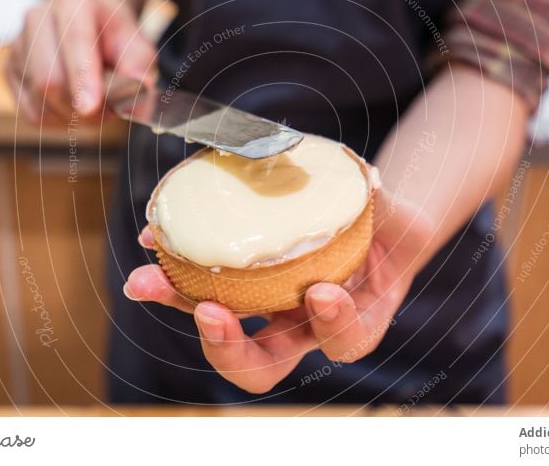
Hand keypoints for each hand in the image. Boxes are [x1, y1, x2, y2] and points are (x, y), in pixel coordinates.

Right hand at [5, 0, 155, 126]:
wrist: (89, 20)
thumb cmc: (115, 37)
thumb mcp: (138, 45)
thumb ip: (139, 71)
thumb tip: (133, 107)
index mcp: (73, 2)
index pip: (74, 42)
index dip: (82, 78)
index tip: (91, 108)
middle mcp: (38, 17)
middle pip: (49, 79)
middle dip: (82, 108)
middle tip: (110, 113)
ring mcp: (18, 43)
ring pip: (39, 99)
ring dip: (72, 116)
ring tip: (94, 106)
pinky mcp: (9, 68)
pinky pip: (30, 111)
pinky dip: (56, 120)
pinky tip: (72, 108)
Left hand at [124, 186, 435, 393]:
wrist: (368, 229)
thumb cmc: (390, 232)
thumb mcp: (401, 220)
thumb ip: (385, 207)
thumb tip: (368, 182)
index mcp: (353, 323)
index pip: (345, 342)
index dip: (333, 326)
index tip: (322, 293)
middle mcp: (302, 330)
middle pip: (262, 366)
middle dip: (231, 348)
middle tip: (213, 313)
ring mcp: (267, 311)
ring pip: (219, 330)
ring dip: (180, 306)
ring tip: (147, 282)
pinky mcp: (239, 285)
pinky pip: (202, 287)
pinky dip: (175, 270)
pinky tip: (154, 239)